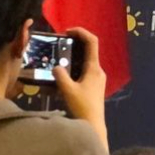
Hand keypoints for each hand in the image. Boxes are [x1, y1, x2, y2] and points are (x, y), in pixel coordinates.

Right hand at [53, 26, 107, 149]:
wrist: (94, 123)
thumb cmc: (83, 106)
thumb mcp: (68, 91)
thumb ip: (61, 77)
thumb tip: (56, 67)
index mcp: (94, 68)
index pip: (92, 42)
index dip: (81, 32)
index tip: (68, 31)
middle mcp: (98, 70)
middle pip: (89, 49)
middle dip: (77, 43)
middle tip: (62, 42)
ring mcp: (97, 78)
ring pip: (87, 60)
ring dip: (75, 55)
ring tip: (60, 57)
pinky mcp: (94, 85)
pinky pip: (86, 70)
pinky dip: (76, 67)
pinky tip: (65, 74)